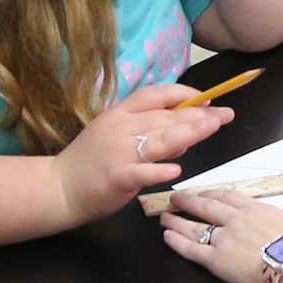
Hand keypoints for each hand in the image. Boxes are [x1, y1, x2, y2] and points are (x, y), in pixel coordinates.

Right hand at [54, 83, 235, 222]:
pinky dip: (160, 169)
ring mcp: (117, 152)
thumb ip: (149, 133)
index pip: (155, 95)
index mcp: (119, 114)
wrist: (58, 188)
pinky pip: (142, 171)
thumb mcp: (116, 138)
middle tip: (225, 114)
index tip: (207, 98)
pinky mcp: (116, 177)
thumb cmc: (90, 163)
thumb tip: (186, 132)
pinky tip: (177, 168)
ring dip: (189, 132)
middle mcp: (119, 128)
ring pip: (158, 139)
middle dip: (198, 114)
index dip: (184, 93)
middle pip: (164, 116)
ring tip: (212, 127)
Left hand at [160, 188, 282, 282]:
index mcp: (259, 210)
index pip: (230, 196)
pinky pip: (192, 249)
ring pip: (195, 226)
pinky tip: (166, 237)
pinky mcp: (217, 261)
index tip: (205, 193)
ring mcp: (225, 239)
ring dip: (177, 220)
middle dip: (189, 201)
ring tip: (165, 216)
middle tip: (176, 198)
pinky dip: (177, 242)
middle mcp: (237, 220)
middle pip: (206, 206)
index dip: (214, 193)